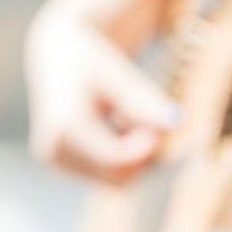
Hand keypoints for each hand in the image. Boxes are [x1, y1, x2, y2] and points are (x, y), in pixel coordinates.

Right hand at [25, 0, 181, 182]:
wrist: (57, 51)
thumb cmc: (92, 55)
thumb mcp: (119, 72)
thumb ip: (145, 100)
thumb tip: (179, 122)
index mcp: (64, 126)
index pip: (119, 160)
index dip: (148, 146)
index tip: (166, 119)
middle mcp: (52, 149)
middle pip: (119, 175)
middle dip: (142, 152)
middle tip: (151, 117)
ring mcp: (54, 159)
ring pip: (115, 179)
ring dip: (134, 154)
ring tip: (129, 117)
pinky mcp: (59, 163)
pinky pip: (107, 175)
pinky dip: (122, 155)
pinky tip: (120, 126)